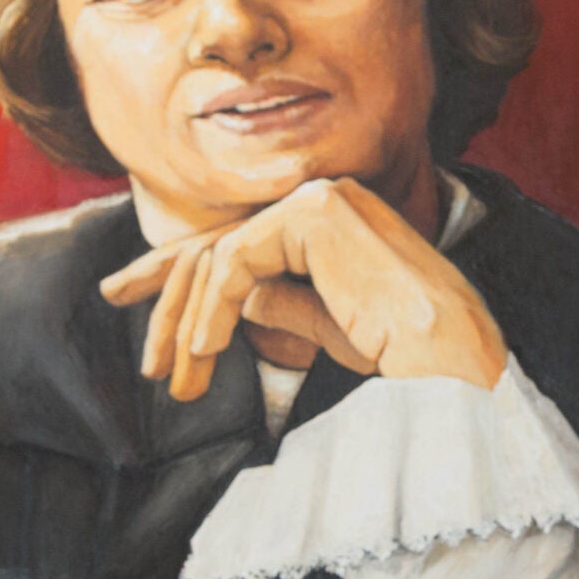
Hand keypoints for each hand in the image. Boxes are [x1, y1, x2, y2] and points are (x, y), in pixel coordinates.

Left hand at [99, 178, 507, 401]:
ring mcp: (320, 199)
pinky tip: (203, 354)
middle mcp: (324, 198)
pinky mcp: (314, 215)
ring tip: (176, 380)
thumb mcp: (330, 325)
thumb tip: (239, 299)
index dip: (176, 275)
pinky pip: (234, 262)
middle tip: (145, 361)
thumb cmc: (409, 354)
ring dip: (186, 323)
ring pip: (218, 256)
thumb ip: (283, 301)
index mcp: (332, 222)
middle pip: (217, 244)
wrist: (451, 360)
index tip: (127, 297)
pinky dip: (210, 311)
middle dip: (168, 302)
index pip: (236, 243)